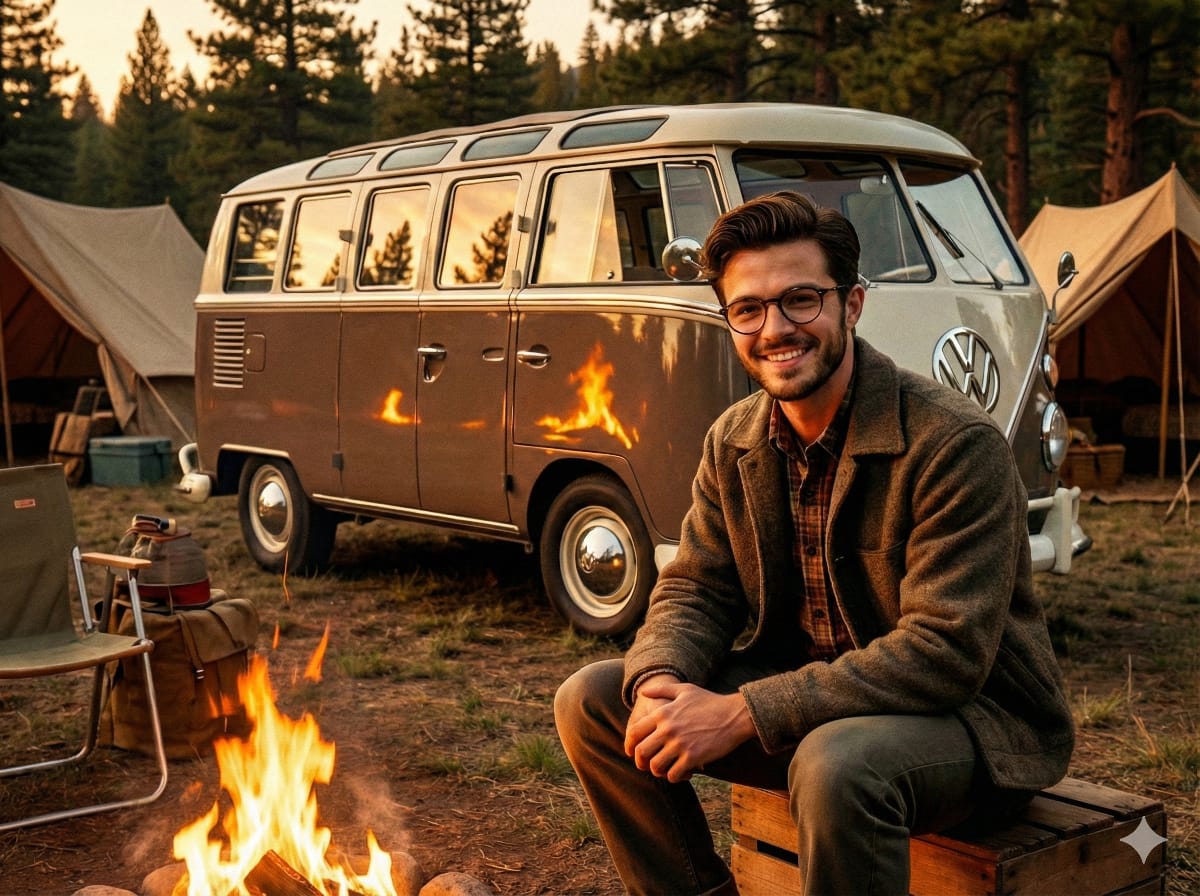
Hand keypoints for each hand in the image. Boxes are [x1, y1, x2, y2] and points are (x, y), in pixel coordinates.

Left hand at [624, 679, 755, 782]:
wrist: (735, 715)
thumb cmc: (710, 701)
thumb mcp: (685, 690)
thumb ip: (661, 690)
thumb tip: (642, 692)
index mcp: (662, 713)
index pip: (634, 732)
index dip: (629, 745)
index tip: (632, 752)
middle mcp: (668, 729)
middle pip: (641, 752)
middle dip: (641, 762)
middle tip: (647, 765)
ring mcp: (680, 744)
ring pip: (656, 766)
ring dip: (658, 771)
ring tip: (666, 769)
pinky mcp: (693, 757)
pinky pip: (674, 774)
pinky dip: (675, 776)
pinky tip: (681, 772)